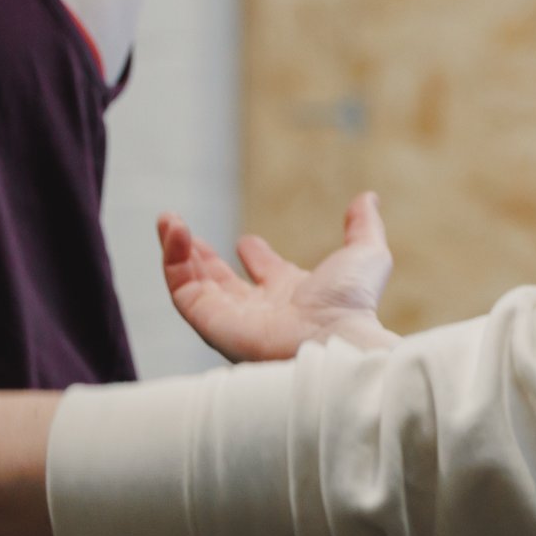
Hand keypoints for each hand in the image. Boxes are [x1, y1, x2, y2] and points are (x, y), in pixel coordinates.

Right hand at [158, 192, 396, 363]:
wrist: (333, 337)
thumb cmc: (352, 305)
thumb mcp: (365, 255)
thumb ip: (364, 227)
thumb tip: (367, 198)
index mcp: (293, 296)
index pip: (266, 277)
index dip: (256, 257)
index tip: (246, 242)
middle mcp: (260, 310)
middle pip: (222, 283)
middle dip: (203, 257)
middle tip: (184, 230)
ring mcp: (232, 318)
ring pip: (194, 285)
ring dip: (177, 251)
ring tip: (168, 220)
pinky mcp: (209, 322)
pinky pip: (181, 289)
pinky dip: (172, 259)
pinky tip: (174, 230)